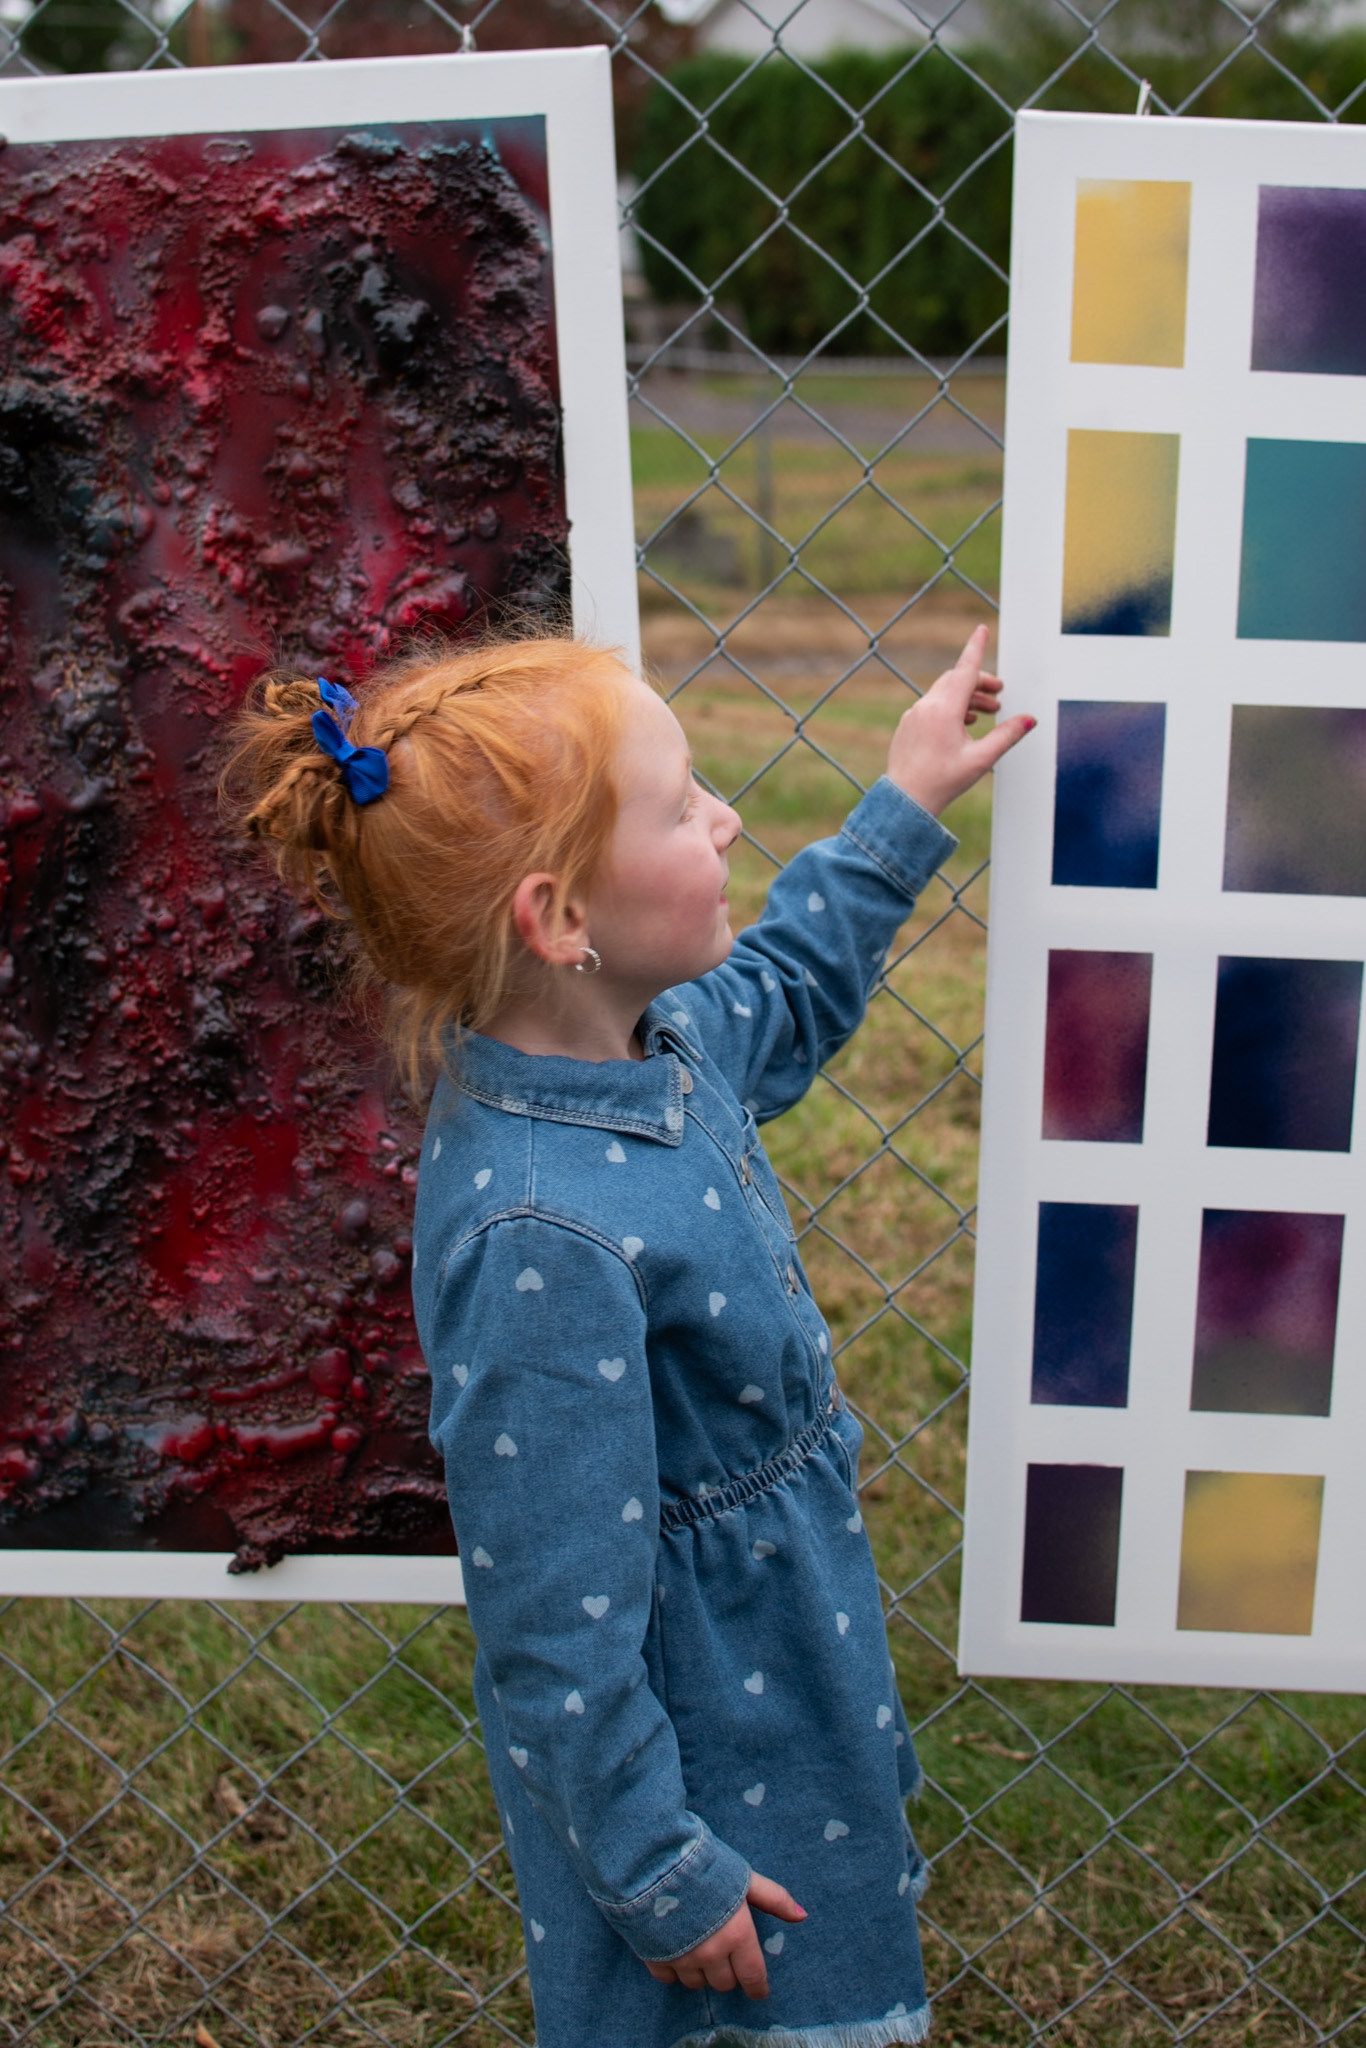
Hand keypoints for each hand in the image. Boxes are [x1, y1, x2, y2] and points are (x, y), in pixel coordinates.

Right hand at [642, 1869, 805, 1998]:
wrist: (654, 1859)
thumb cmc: (704, 1864)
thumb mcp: (744, 1877)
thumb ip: (773, 1898)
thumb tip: (802, 1916)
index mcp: (737, 1934)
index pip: (753, 1976)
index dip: (757, 1987)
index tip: (758, 1990)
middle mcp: (712, 1953)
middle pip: (725, 1983)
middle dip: (728, 1971)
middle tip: (724, 1951)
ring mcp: (683, 1959)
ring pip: (698, 1984)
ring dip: (702, 1971)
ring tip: (699, 1946)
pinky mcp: (655, 1958)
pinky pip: (669, 1979)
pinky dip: (675, 1969)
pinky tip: (675, 1948)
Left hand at [885, 624, 1033, 818]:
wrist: (905, 801)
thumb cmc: (942, 782)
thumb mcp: (981, 759)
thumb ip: (1006, 736)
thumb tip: (1028, 720)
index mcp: (944, 710)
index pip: (965, 669)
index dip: (976, 648)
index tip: (982, 629)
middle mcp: (926, 706)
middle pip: (957, 680)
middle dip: (980, 683)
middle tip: (999, 696)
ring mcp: (914, 715)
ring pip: (944, 693)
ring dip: (967, 697)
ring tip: (985, 714)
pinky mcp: (908, 726)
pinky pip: (931, 706)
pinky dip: (950, 707)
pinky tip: (963, 725)